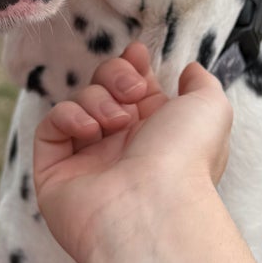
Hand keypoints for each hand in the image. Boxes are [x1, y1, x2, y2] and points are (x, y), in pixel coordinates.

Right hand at [33, 42, 232, 262]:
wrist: (152, 208)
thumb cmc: (186, 160)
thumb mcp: (211, 109)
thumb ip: (201, 83)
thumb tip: (188, 71)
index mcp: (158, 133)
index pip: (135, 89)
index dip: (133, 66)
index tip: (138, 54)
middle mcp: (123, 147)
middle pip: (104, 89)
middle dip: (115, 76)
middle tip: (132, 91)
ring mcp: (87, 161)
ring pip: (78, 104)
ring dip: (98, 100)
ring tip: (117, 121)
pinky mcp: (55, 173)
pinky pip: (50, 129)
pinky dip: (68, 118)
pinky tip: (90, 130)